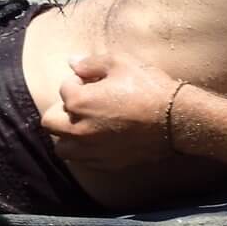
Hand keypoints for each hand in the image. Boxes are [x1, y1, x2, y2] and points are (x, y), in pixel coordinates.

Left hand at [40, 52, 180, 169]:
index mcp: (79, 102)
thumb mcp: (120, 63)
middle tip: (82, 102)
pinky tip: (99, 138)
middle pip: (50, 122)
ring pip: (62, 147)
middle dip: (62, 109)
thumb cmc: (149, 88)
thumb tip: (71, 62)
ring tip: (85, 124)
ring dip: (68, 135)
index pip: (63, 88)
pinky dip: (84, 150)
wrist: (176, 120)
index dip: (77, 81)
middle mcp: (79, 130)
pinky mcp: (106, 163)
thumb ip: (91, 63)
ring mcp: (91, 150)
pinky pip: (82, 160)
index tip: (93, 81)